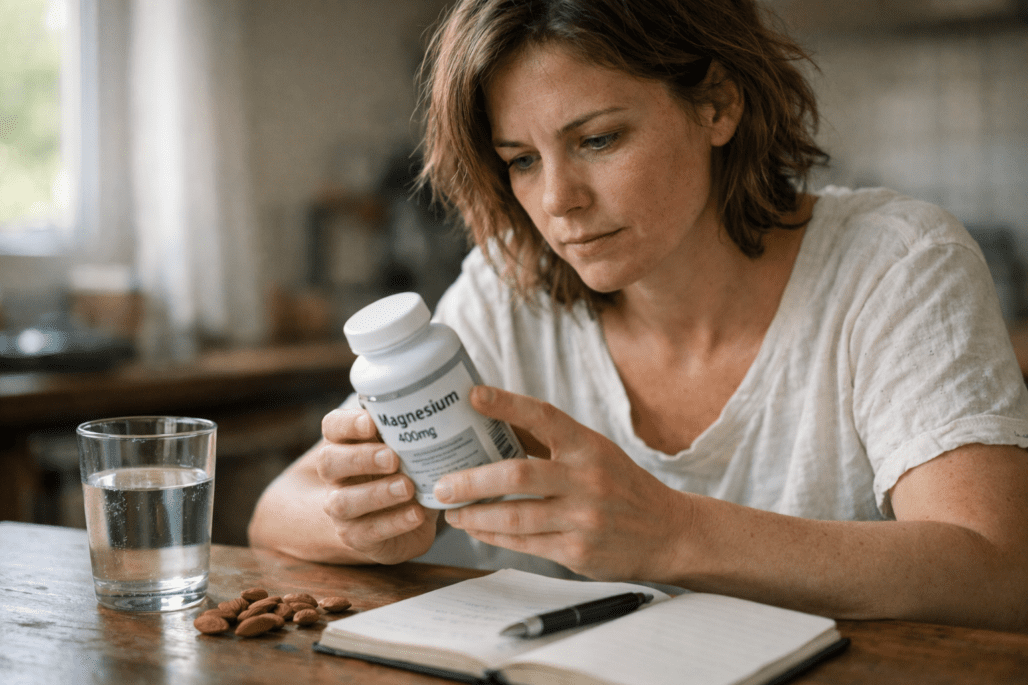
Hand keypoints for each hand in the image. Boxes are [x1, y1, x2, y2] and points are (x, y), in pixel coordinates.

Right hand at [317, 408, 437, 563]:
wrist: (401, 519)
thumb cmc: (407, 471)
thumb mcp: (408, 447)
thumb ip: (414, 429)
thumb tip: (449, 402)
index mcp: (345, 444)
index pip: (332, 427)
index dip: (347, 424)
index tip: (371, 422)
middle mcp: (336, 476)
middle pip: (329, 461)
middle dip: (361, 458)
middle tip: (393, 457)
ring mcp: (342, 509)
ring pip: (344, 501)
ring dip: (377, 493)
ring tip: (407, 487)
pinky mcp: (357, 536)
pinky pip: (369, 531)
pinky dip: (395, 522)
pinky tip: (417, 513)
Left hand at [435, 386, 692, 581]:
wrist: (669, 533)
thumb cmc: (622, 487)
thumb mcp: (595, 455)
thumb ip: (550, 444)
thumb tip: (492, 424)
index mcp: (589, 447)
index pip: (544, 417)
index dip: (507, 404)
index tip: (473, 395)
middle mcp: (588, 480)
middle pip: (518, 475)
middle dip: (472, 480)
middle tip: (442, 484)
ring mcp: (583, 518)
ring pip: (515, 516)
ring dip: (475, 515)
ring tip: (452, 511)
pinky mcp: (578, 551)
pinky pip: (525, 544)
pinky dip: (495, 536)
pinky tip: (478, 530)